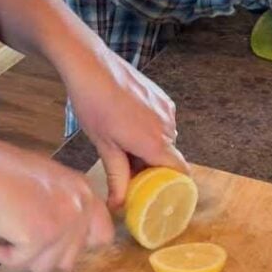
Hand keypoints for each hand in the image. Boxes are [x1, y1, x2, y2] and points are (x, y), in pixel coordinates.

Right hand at [0, 141, 113, 271]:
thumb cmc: (5, 170)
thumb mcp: (49, 182)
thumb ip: (65, 206)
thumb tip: (65, 241)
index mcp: (84, 193)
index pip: (103, 235)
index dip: (78, 243)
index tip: (54, 239)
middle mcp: (80, 209)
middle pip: (70, 259)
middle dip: (42, 252)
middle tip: (20, 231)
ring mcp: (62, 225)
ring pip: (45, 267)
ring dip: (21, 254)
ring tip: (5, 227)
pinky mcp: (39, 239)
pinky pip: (18, 264)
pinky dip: (0, 252)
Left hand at [59, 45, 188, 210]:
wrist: (91, 66)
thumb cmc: (93, 105)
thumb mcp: (104, 147)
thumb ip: (117, 178)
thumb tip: (119, 205)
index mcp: (155, 143)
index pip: (181, 172)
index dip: (173, 185)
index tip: (158, 192)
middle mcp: (167, 126)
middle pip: (169, 156)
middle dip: (152, 166)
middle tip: (127, 168)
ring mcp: (166, 109)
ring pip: (165, 138)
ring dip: (149, 146)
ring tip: (122, 142)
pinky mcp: (161, 96)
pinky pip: (162, 121)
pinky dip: (149, 128)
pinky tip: (126, 123)